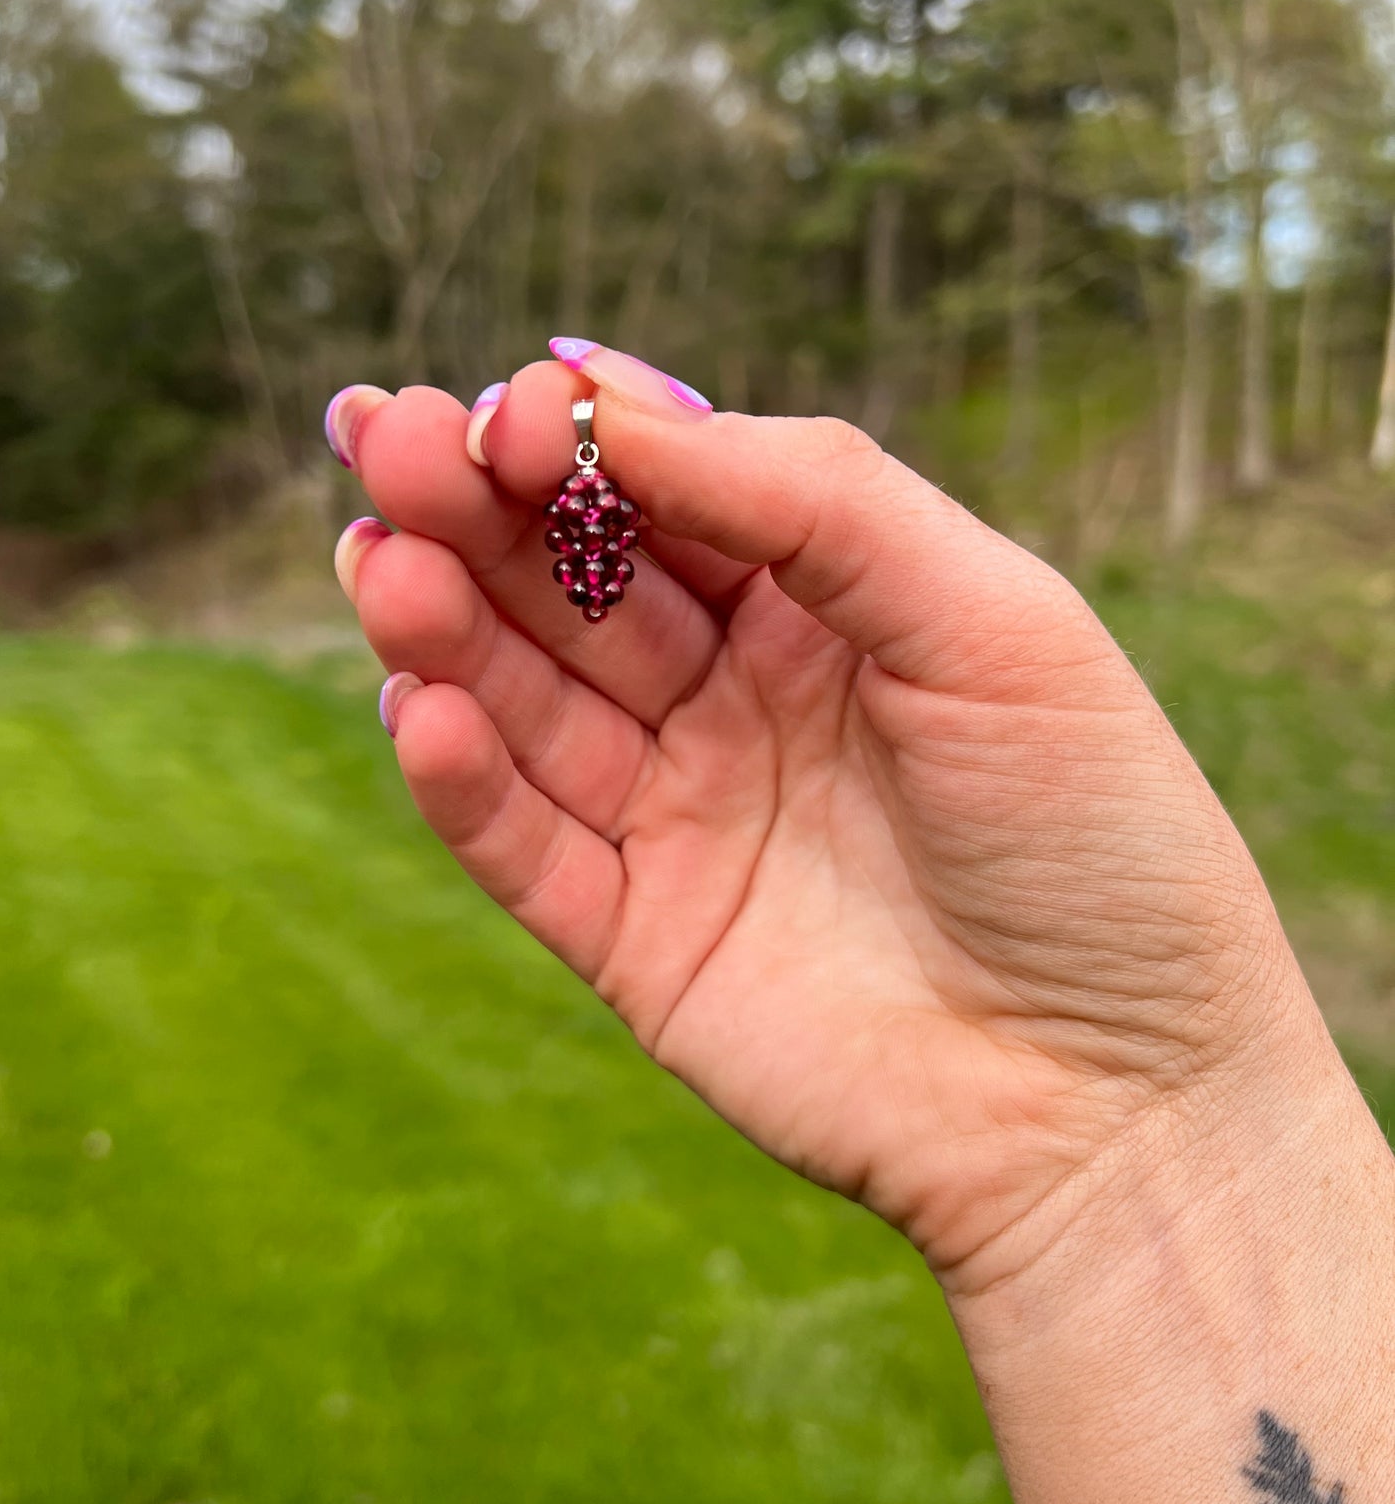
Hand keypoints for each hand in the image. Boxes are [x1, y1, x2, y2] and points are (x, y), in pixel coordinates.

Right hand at [329, 346, 1334, 1293]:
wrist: (1123, 1102)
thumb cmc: (1098, 843)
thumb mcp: (995, 622)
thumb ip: (815, 497)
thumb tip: (613, 400)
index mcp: (834, 608)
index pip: (672, 492)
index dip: (582, 439)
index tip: (512, 408)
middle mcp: (744, 702)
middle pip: (576, 583)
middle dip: (478, 507)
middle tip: (387, 440)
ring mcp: (686, 820)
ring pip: (528, 704)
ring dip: (445, 627)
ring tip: (379, 561)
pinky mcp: (640, 941)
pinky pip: (527, 849)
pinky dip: (464, 781)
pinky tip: (418, 708)